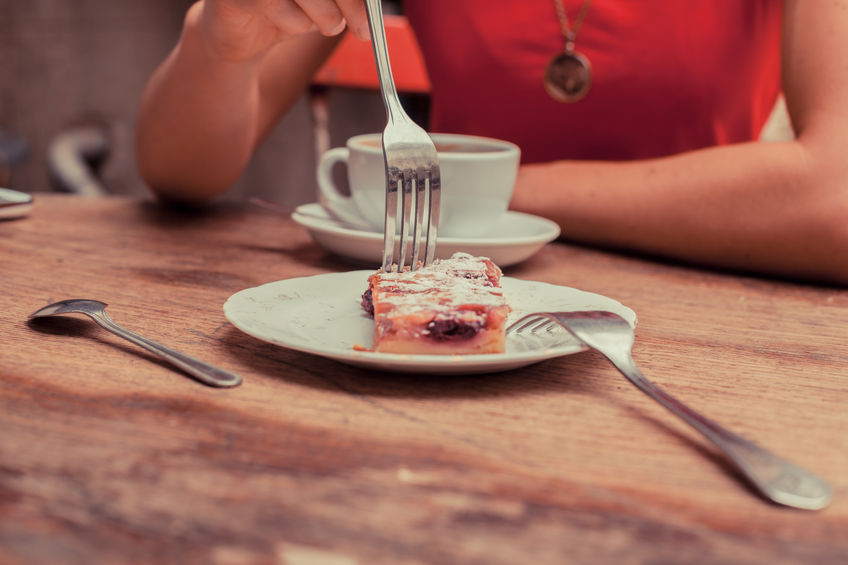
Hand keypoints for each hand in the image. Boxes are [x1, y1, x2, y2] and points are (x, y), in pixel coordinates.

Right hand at [192, 0, 367, 61]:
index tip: (372, 10)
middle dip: (349, 3)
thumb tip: (370, 5)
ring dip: (325, 17)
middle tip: (363, 29)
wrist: (238, 35)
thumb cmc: (286, 7)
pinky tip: (287, 23)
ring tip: (325, 24)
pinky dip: (296, 25)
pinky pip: (277, 8)